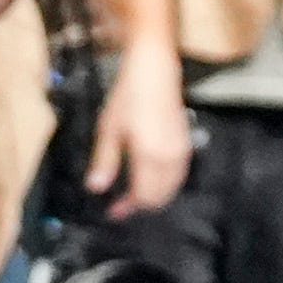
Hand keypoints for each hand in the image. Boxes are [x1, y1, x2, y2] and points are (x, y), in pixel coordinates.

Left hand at [87, 40, 194, 217]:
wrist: (153, 71)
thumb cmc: (130, 96)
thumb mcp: (109, 129)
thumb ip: (104, 162)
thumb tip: (96, 187)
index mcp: (150, 155)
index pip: (143, 196)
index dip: (127, 208)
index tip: (113, 212)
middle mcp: (170, 156)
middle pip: (160, 196)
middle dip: (141, 205)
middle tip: (122, 205)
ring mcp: (181, 149)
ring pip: (172, 187)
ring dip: (154, 195)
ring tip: (134, 194)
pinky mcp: (185, 142)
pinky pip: (179, 174)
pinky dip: (165, 183)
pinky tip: (151, 178)